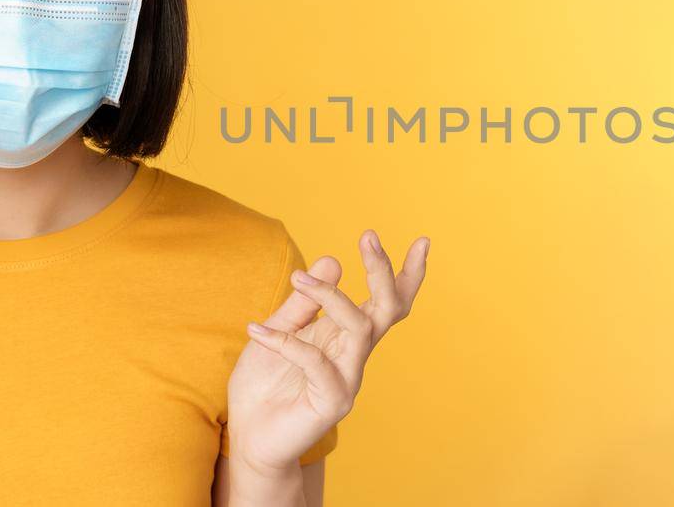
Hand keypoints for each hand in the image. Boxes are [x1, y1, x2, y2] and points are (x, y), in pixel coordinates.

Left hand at [226, 229, 429, 469]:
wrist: (249, 437)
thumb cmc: (265, 384)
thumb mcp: (279, 329)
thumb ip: (303, 303)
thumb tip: (332, 260)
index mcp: (347, 337)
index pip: (388, 304)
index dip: (408, 275)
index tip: (424, 241)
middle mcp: (355, 356)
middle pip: (387, 310)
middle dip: (382, 271)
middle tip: (368, 236)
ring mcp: (348, 380)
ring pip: (358, 328)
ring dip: (330, 296)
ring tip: (297, 276)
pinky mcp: (331, 402)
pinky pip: (314, 360)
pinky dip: (285, 340)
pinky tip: (257, 330)